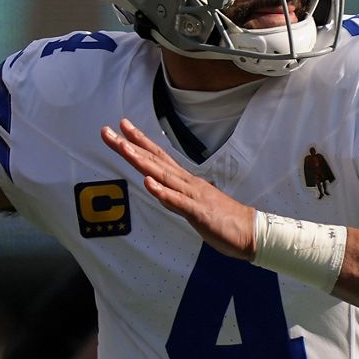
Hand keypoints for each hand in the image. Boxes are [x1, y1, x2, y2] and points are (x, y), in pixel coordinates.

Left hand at [102, 118, 255, 259]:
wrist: (251, 231)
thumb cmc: (222, 219)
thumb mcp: (192, 206)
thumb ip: (173, 196)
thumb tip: (158, 189)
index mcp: (185, 181)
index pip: (157, 157)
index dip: (138, 142)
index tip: (121, 127)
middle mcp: (186, 183)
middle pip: (154, 161)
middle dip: (130, 145)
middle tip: (108, 130)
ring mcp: (192, 196)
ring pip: (163, 176)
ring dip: (142, 162)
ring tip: (123, 148)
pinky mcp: (198, 212)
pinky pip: (178, 201)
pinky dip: (162, 192)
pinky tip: (148, 183)